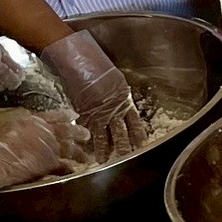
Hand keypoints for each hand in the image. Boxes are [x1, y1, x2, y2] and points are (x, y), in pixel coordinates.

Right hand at [0, 107, 94, 188]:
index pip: (53, 115)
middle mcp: (46, 131)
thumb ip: (19, 127)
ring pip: (70, 148)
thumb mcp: (6, 126)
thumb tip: (20, 128)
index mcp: (33, 120)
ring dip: (79, 152)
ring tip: (86, 156)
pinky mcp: (52, 162)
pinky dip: (70, 169)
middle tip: (87, 134)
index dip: (65, 115)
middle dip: (78, 132)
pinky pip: (65, 166)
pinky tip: (74, 171)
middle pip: (67, 130)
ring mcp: (51, 147)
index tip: (74, 115)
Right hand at [41, 30, 148, 159]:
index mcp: (124, 98)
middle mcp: (114, 107)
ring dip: (105, 149)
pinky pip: (88, 130)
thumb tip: (113, 102)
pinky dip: (87, 141)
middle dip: (125, 146)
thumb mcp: (113, 79)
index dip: (138, 133)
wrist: (79, 60)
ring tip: (105, 161)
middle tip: (128, 158)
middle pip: (122, 132)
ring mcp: (99, 112)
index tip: (142, 143)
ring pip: (106, 136)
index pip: (134, 121)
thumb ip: (115, 94)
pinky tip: (86, 151)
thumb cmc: (94, 63)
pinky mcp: (84, 113)